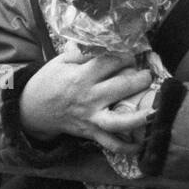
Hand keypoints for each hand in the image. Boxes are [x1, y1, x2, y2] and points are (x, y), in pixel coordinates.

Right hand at [18, 49, 152, 153]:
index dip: (126, 56)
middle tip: (146, 76)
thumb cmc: (50, 81)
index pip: (110, 62)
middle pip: (121, 87)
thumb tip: (106, 41)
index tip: (131, 55)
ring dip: (139, 117)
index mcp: (81, 76)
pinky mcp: (91, 133)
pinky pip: (110, 144)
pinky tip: (142, 144)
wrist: (32, 109)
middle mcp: (89, 98)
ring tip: (155, 110)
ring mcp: (91, 118)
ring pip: (118, 122)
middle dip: (140, 79)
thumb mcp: (62, 61)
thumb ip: (84, 52)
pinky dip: (126, 147)